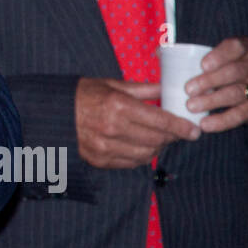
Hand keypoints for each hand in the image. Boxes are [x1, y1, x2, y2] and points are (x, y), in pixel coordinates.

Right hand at [75, 77, 200, 168]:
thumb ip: (142, 89)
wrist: (52, 112)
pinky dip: (142, 155)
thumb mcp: (112, 84)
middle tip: (180, 132)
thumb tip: (168, 89)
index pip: (160, 121)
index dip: (181, 127)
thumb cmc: (82, 94)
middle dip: (173, 137)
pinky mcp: (100, 160)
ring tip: (161, 138)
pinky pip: (131, 163)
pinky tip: (143, 145)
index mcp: (118, 106)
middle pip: (157, 139)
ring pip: (147, 153)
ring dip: (159, 147)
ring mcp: (106, 147)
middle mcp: (113, 129)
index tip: (195, 131)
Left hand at [187, 37, 247, 139]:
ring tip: (191, 106)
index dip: (220, 55)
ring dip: (213, 100)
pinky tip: (205, 124)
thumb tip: (161, 52)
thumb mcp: (219, 59)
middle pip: (234, 72)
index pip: (236, 46)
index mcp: (245, 49)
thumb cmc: (228, 72)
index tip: (201, 65)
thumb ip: (192, 55)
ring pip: (237, 93)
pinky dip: (222, 121)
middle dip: (209, 81)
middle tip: (188, 89)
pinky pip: (241, 115)